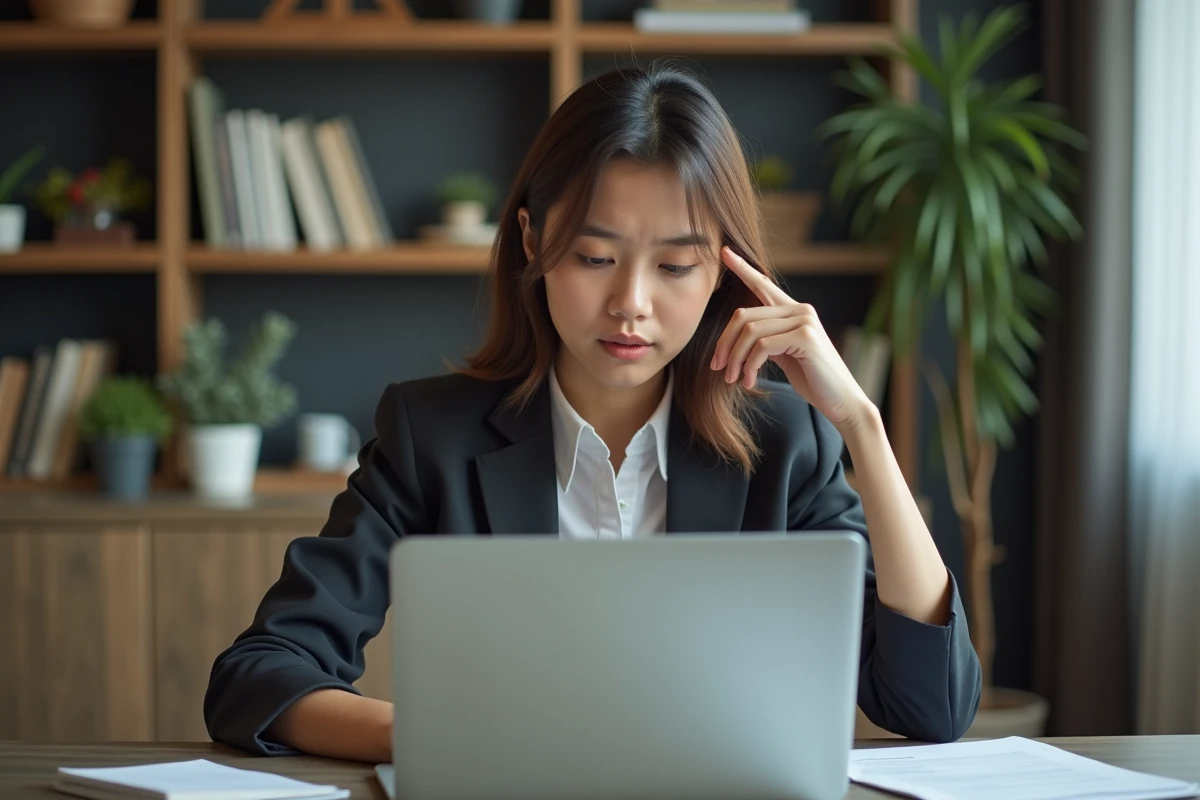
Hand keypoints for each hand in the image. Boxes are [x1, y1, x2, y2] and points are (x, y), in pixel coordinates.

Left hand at [710, 246, 874, 428]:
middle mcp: (800, 309)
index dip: (742, 268)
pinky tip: (750, 381)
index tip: (724, 252)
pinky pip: (762, 346)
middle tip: (717, 367)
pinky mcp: (806, 336)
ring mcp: (805, 320)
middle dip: (724, 343)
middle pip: (744, 316)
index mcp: (793, 311)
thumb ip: (767, 339)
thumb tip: (740, 336)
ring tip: (733, 379)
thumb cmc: (813, 380)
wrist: (841, 401)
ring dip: (735, 359)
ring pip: (750, 332)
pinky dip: (749, 366)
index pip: (763, 284)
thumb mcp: (785, 354)